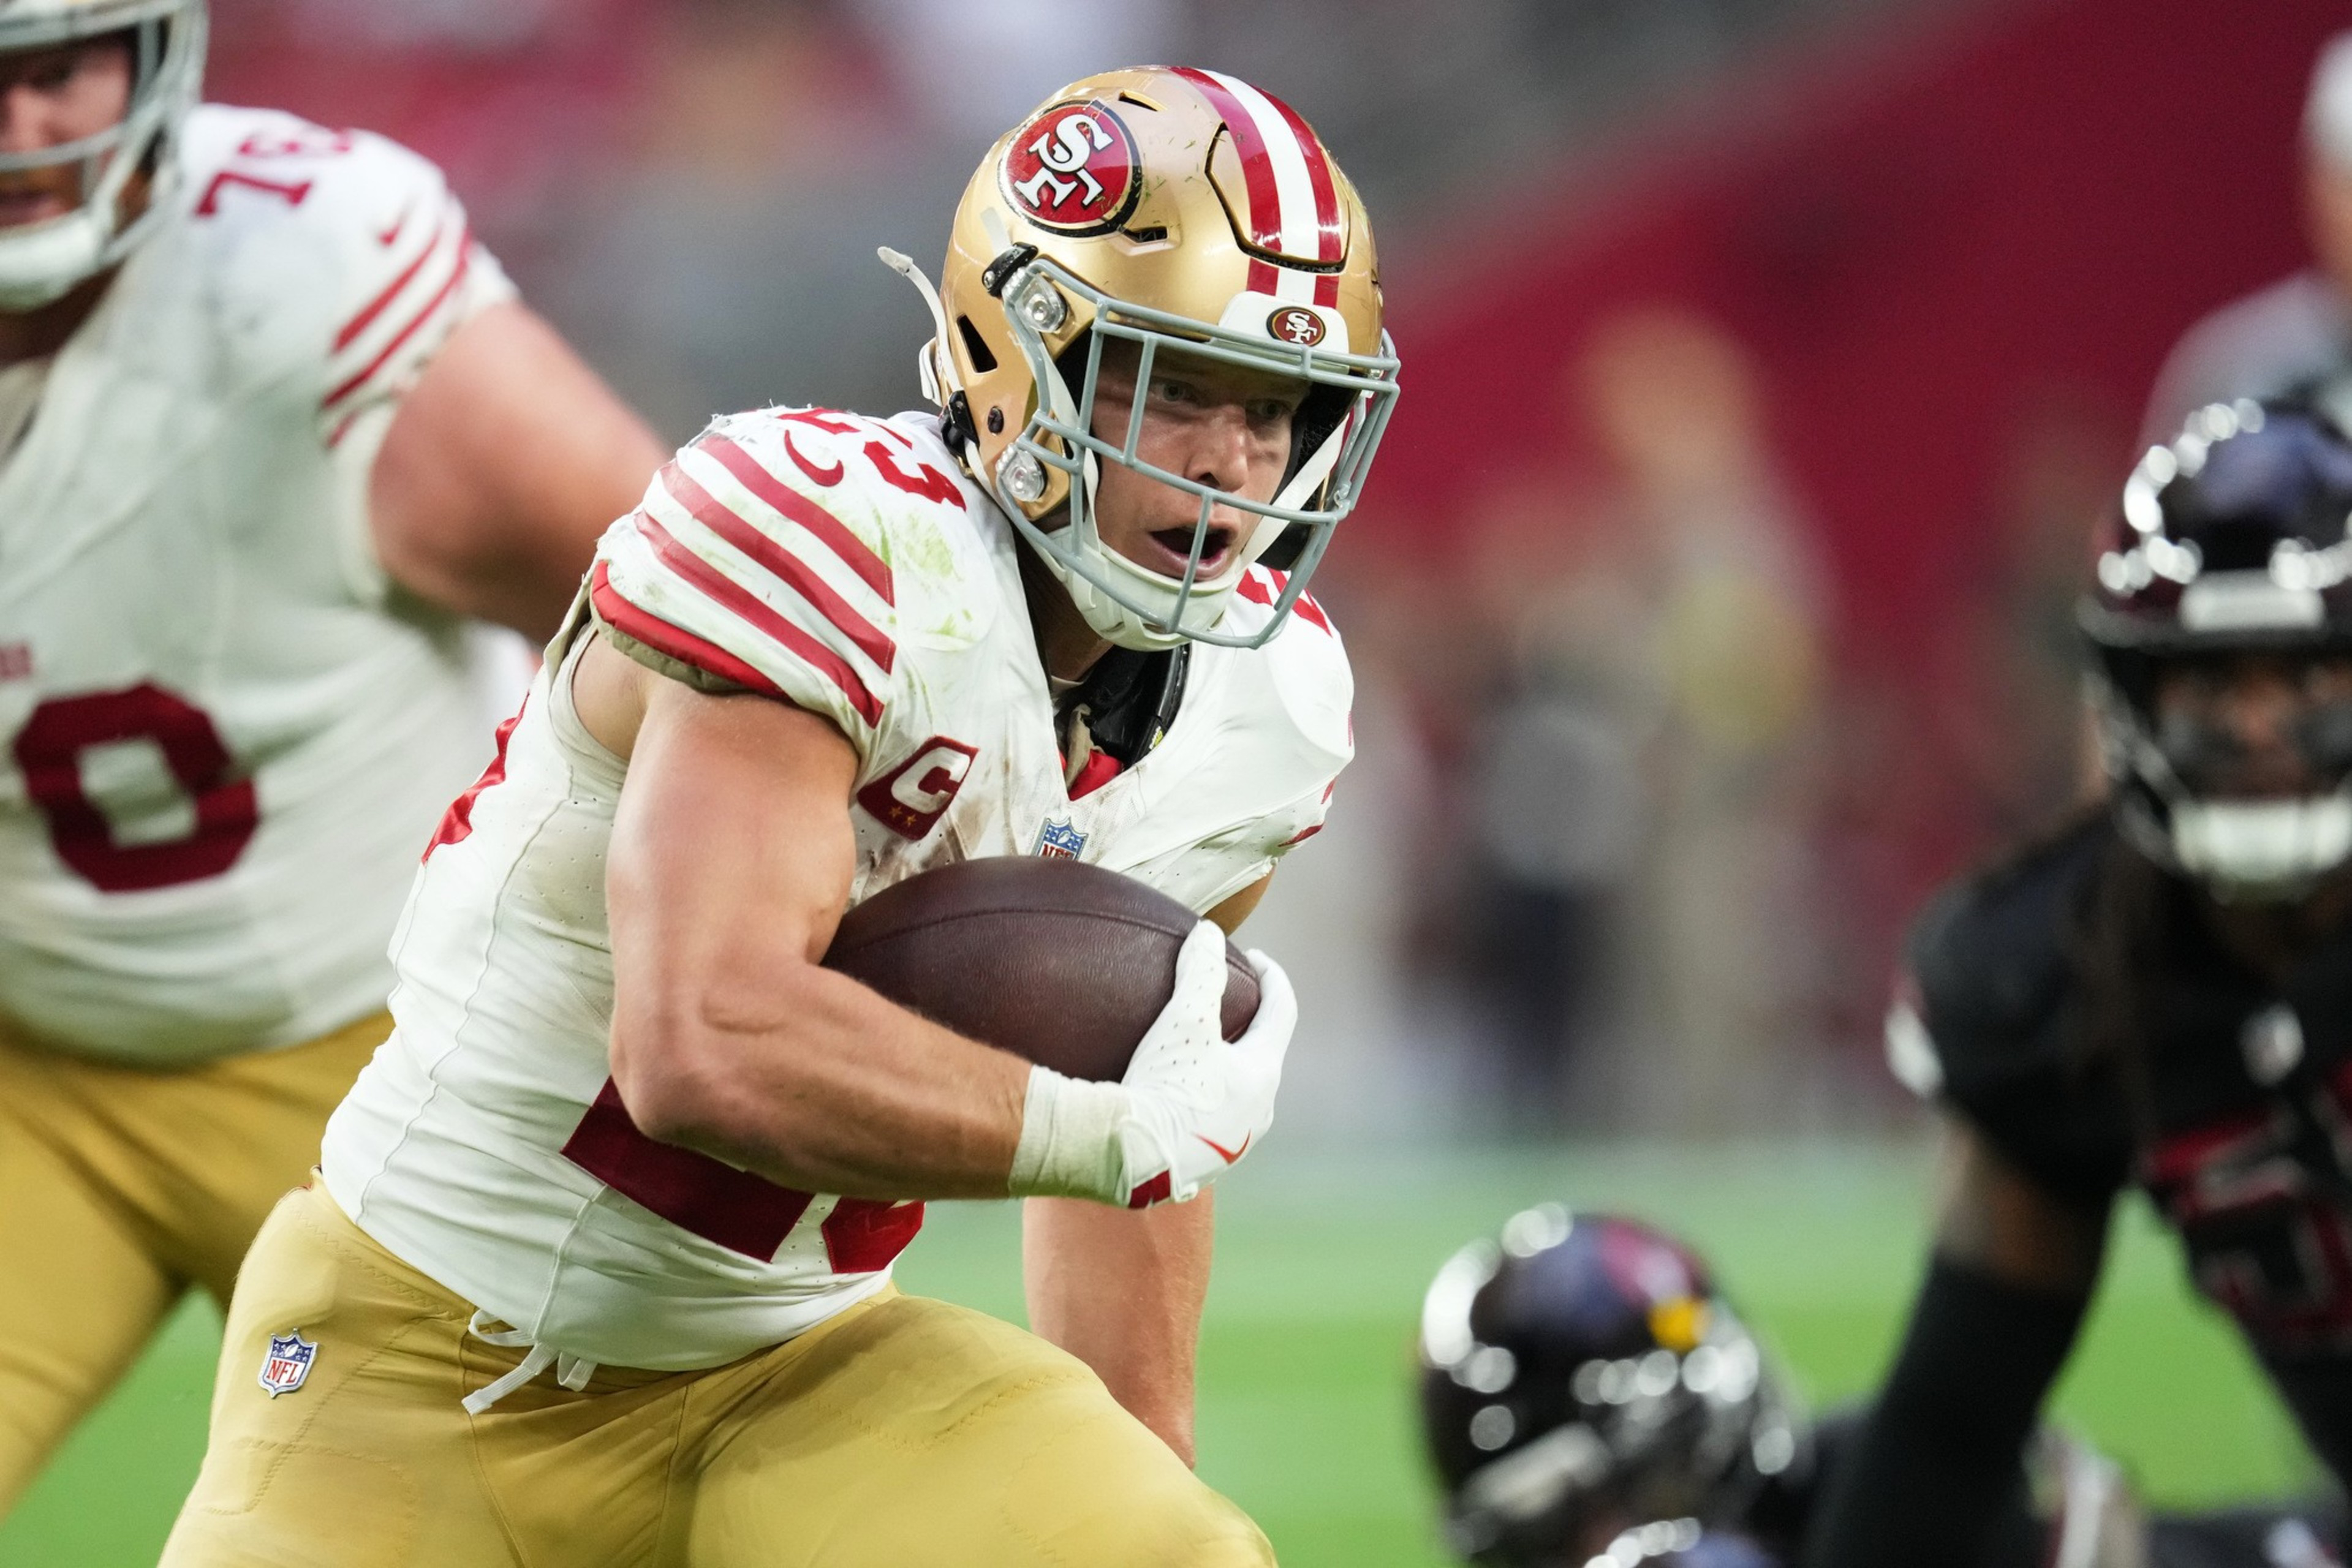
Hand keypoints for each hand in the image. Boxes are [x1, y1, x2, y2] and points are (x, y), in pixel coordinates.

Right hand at [1112, 922, 1294, 1207]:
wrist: (1130, 1157)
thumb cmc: (1164, 1085)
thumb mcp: (1184, 1019)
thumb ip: (1200, 970)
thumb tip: (1209, 932)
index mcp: (1263, 1074)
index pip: (1282, 1012)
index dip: (1272, 977)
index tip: (1254, 958)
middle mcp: (1259, 1112)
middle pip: (1262, 1054)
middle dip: (1247, 1024)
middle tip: (1224, 1001)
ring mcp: (1234, 1142)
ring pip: (1239, 1091)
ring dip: (1224, 1064)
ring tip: (1196, 1047)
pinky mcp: (1205, 1163)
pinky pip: (1211, 1119)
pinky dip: (1201, 1096)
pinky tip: (1173, 1091)